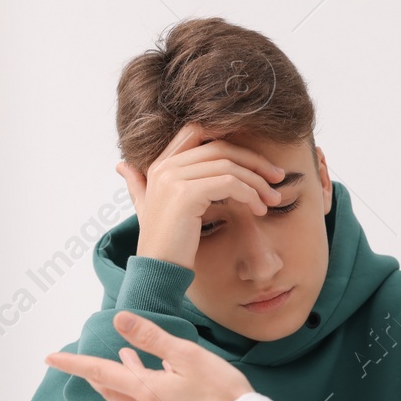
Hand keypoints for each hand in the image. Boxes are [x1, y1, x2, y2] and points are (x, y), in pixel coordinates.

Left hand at [44, 310, 252, 400]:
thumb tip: (119, 319)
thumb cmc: (220, 391)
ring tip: (124, 359)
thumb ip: (151, 338)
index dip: (73, 363)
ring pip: (127, 398)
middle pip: (109, 389)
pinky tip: (156, 381)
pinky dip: (140, 389)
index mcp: (145, 389)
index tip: (49, 358)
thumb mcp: (187, 356)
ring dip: (119, 379)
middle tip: (81, 361)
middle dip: (93, 373)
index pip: (99, 373)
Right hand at [115, 125, 285, 269]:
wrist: (157, 269)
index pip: (200, 131)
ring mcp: (173, 178)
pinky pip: (229, 183)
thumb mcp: (147, 206)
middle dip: (255, 161)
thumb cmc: (163, 241)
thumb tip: (122, 165)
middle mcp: (165, 166)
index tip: (257, 160)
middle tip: (278, 178)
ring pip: (229, 165)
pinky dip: (249, 194)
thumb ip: (138, 183)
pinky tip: (259, 209)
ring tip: (273, 199)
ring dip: (258, 181)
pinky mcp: (186, 194)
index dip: (232, 138)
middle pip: (221, 146)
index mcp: (160, 164)